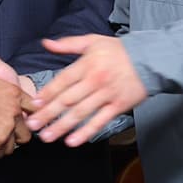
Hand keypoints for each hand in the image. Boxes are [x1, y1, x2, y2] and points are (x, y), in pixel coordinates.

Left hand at [24, 34, 146, 145]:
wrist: (150, 60)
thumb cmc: (119, 51)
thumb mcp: (93, 41)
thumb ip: (68, 44)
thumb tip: (46, 43)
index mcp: (87, 64)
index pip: (63, 80)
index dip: (48, 93)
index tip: (34, 104)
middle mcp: (95, 80)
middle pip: (68, 99)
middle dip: (48, 113)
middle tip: (33, 125)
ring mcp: (107, 95)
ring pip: (81, 112)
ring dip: (62, 126)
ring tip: (47, 136)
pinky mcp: (118, 106)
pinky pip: (99, 121)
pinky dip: (86, 132)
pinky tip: (72, 141)